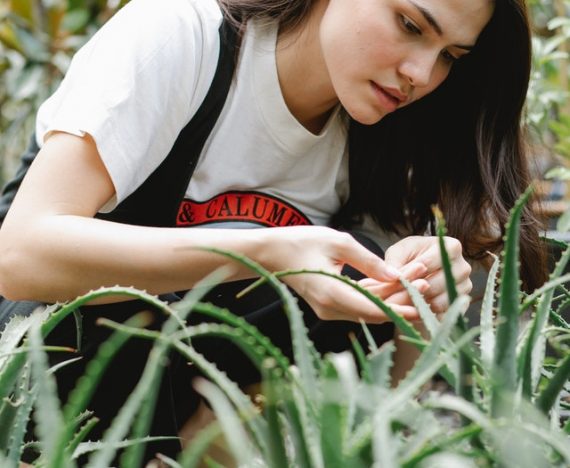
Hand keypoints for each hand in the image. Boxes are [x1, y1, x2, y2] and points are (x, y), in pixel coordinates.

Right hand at [258, 226, 423, 322]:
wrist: (271, 253)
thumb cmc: (301, 242)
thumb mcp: (338, 242)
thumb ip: (369, 261)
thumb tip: (396, 275)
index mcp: (332, 294)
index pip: (374, 310)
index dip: (400, 309)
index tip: (422, 304)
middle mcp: (331, 308)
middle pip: (375, 311)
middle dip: (401, 298)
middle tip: (426, 281)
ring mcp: (330, 308)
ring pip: (369, 307)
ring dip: (392, 295)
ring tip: (417, 277)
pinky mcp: (330, 304)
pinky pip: (359, 302)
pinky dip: (377, 293)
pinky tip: (396, 281)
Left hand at [382, 235, 471, 312]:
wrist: (421, 269)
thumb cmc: (410, 257)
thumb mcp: (398, 253)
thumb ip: (394, 264)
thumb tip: (397, 278)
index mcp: (451, 247)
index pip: (427, 263)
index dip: (408, 274)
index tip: (395, 281)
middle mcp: (463, 267)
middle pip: (435, 284)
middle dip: (413, 291)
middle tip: (397, 296)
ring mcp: (465, 287)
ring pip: (440, 302)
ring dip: (419, 304)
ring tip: (405, 301)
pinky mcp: (462, 304)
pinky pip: (443, 315)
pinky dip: (427, 314)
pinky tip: (415, 309)